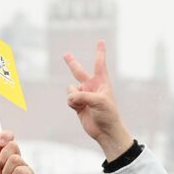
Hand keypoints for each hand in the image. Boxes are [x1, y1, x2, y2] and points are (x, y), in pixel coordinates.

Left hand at [0, 132, 33, 173]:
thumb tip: (0, 134)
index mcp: (2, 155)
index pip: (7, 138)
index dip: (5, 136)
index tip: (0, 140)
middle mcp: (13, 160)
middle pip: (13, 145)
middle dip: (2, 157)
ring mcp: (21, 168)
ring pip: (16, 158)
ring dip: (6, 171)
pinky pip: (22, 169)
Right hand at [64, 40, 132, 160]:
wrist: (106, 131)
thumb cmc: (108, 114)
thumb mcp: (99, 101)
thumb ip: (83, 96)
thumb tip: (70, 97)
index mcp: (102, 82)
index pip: (100, 64)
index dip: (100, 52)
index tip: (101, 41)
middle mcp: (92, 87)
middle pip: (79, 72)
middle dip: (72, 63)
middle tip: (65, 54)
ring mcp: (84, 95)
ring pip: (71, 89)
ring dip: (74, 96)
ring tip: (82, 104)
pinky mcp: (78, 105)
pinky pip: (69, 98)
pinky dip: (72, 103)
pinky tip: (79, 109)